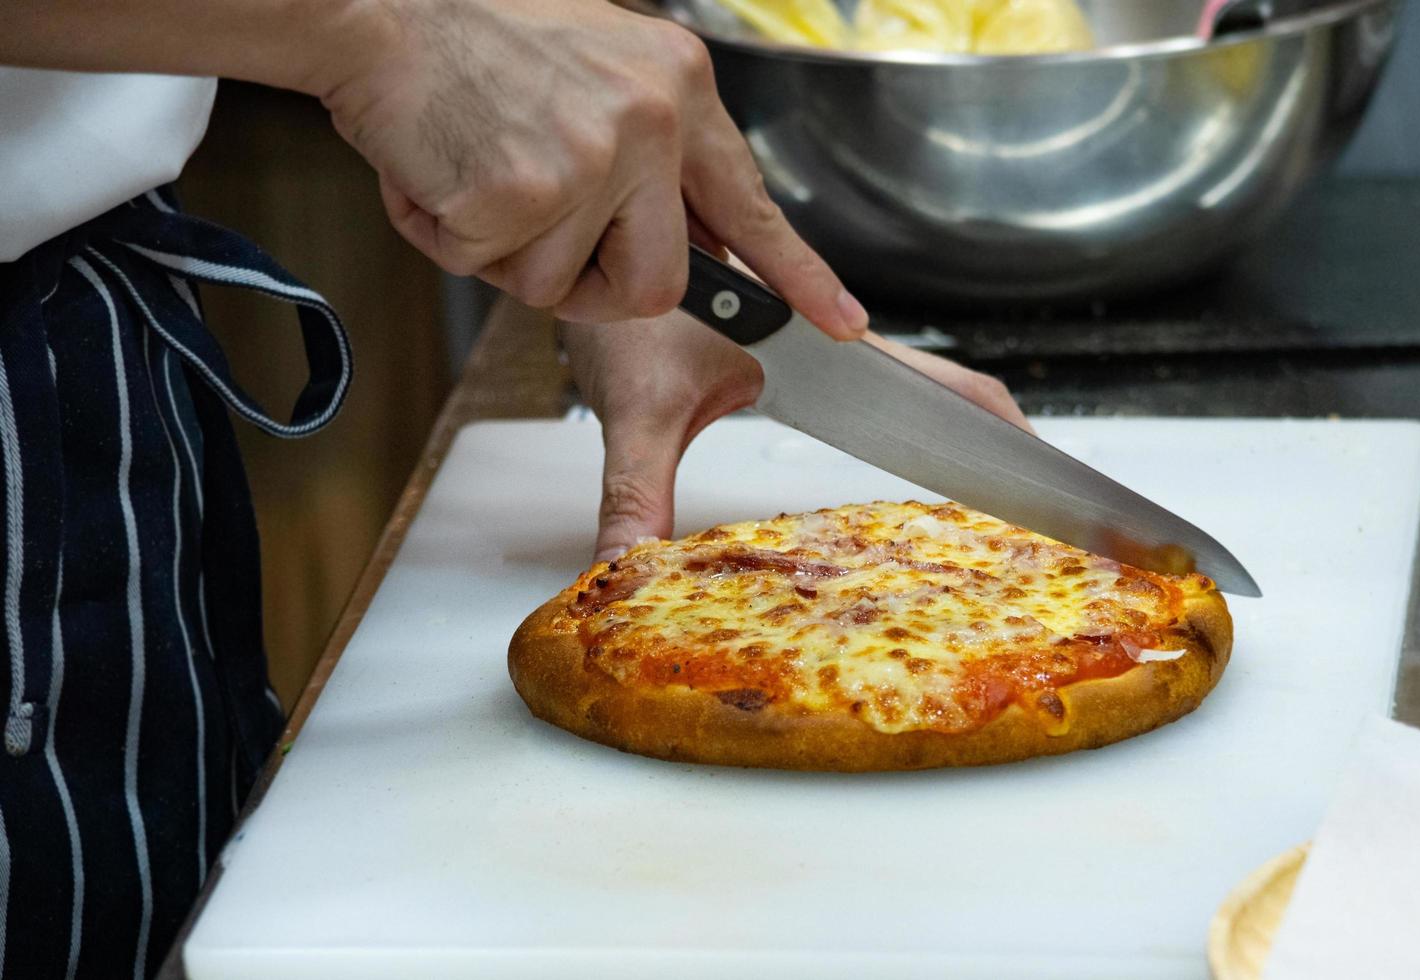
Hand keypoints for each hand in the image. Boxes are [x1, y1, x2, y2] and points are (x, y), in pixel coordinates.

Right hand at [319, 0, 864, 337]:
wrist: (378, 7)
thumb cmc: (478, 41)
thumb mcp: (602, 70)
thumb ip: (654, 154)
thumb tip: (701, 241)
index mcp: (677, 90)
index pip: (751, 205)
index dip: (798, 274)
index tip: (843, 322)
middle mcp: (648, 124)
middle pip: (658, 287)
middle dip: (596, 289)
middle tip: (540, 234)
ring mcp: (587, 161)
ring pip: (563, 289)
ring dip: (509, 256)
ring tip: (477, 172)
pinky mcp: (520, 195)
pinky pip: (491, 271)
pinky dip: (451, 239)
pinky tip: (439, 172)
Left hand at [561, 312, 1032, 560]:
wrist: (612, 244)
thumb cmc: (633, 305)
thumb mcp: (639, 405)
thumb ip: (637, 489)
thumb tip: (629, 564)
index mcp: (828, 351)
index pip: (944, 389)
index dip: (1000, 432)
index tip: (1043, 475)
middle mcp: (840, 347)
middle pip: (945, 395)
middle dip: (994, 446)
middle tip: (1039, 504)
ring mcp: (827, 350)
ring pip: (914, 394)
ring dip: (958, 438)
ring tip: (998, 497)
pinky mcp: (803, 358)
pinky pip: (875, 398)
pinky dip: (911, 432)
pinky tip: (914, 473)